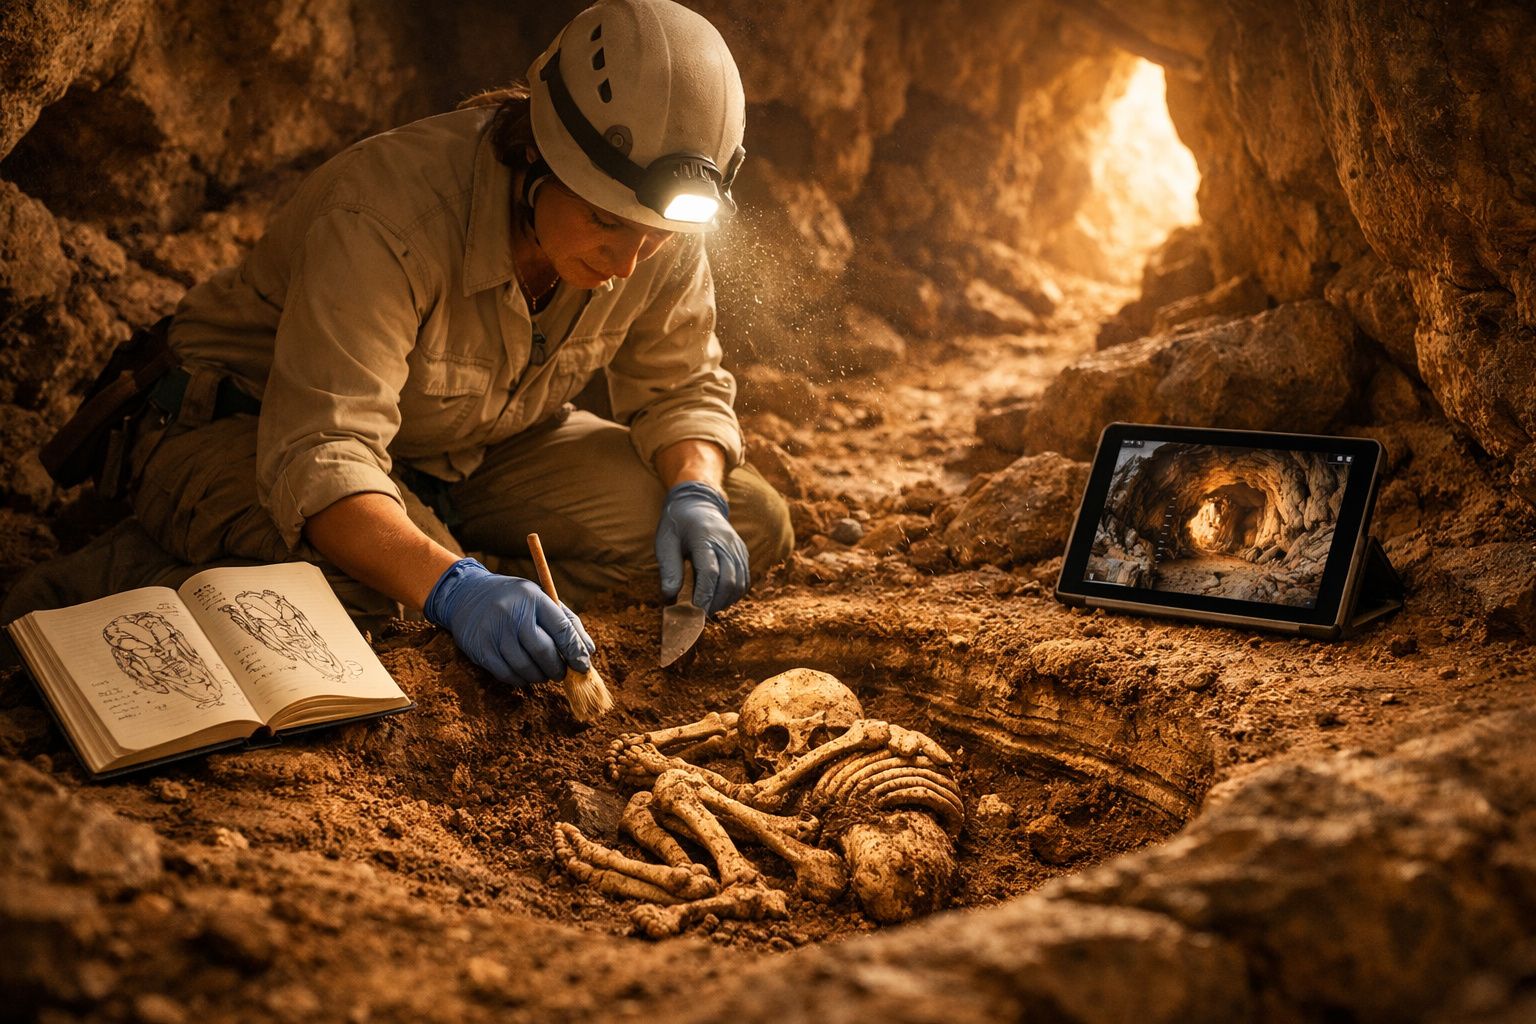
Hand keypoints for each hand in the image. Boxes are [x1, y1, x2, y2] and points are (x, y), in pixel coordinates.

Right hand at [423, 558, 593, 685]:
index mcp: (533, 598)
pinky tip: (525, 675)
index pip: (561, 628)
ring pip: (525, 667)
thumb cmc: (515, 600)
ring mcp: (495, 632)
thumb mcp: (541, 599)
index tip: (583, 665)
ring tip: (544, 674)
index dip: (575, 651)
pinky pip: (507, 674)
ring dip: (540, 676)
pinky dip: (521, 680)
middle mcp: (513, 614)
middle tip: (562, 673)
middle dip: (558, 668)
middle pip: (543, 651)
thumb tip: (589, 652)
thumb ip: (567, 622)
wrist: (468, 594)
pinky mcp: (481, 649)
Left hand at [654, 481, 748, 613]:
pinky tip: (719, 598)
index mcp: (704, 537)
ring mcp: (737, 547)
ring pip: (740, 583)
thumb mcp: (665, 541)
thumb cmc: (678, 523)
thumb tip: (669, 595)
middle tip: (699, 614)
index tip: (694, 611)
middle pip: (729, 580)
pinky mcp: (742, 553)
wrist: (698, 502)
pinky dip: (734, 593)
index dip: (704, 595)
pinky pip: (744, 579)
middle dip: (715, 602)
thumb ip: (668, 568)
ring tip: (708, 608)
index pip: (710, 572)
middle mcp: (726, 542)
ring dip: (725, 601)